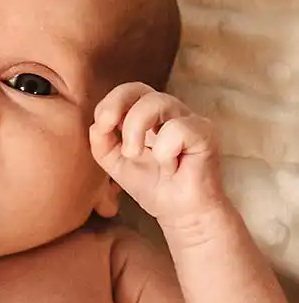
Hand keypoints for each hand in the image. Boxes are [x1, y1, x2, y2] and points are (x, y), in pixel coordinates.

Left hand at [90, 82, 221, 223]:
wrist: (179, 212)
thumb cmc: (153, 186)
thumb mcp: (116, 165)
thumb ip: (103, 144)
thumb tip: (97, 125)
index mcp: (149, 115)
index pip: (129, 92)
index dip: (111, 103)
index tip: (102, 125)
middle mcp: (170, 111)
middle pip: (141, 90)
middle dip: (119, 109)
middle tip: (110, 134)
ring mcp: (189, 119)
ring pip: (158, 102)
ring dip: (136, 129)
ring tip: (134, 155)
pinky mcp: (205, 132)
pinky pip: (178, 129)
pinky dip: (166, 152)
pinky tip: (171, 167)